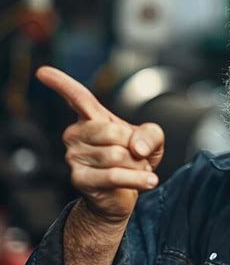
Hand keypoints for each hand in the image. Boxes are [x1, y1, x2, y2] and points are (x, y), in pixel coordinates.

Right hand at [36, 66, 164, 222]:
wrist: (128, 192)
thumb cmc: (134, 160)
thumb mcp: (151, 140)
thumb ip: (151, 134)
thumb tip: (135, 147)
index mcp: (91, 118)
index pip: (78, 97)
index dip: (62, 84)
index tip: (43, 73)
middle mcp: (76, 134)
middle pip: (113, 132)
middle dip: (134, 147)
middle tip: (135, 156)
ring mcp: (74, 157)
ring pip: (118, 155)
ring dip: (137, 165)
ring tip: (133, 169)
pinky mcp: (80, 179)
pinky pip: (115, 175)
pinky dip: (137, 179)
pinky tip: (149, 181)